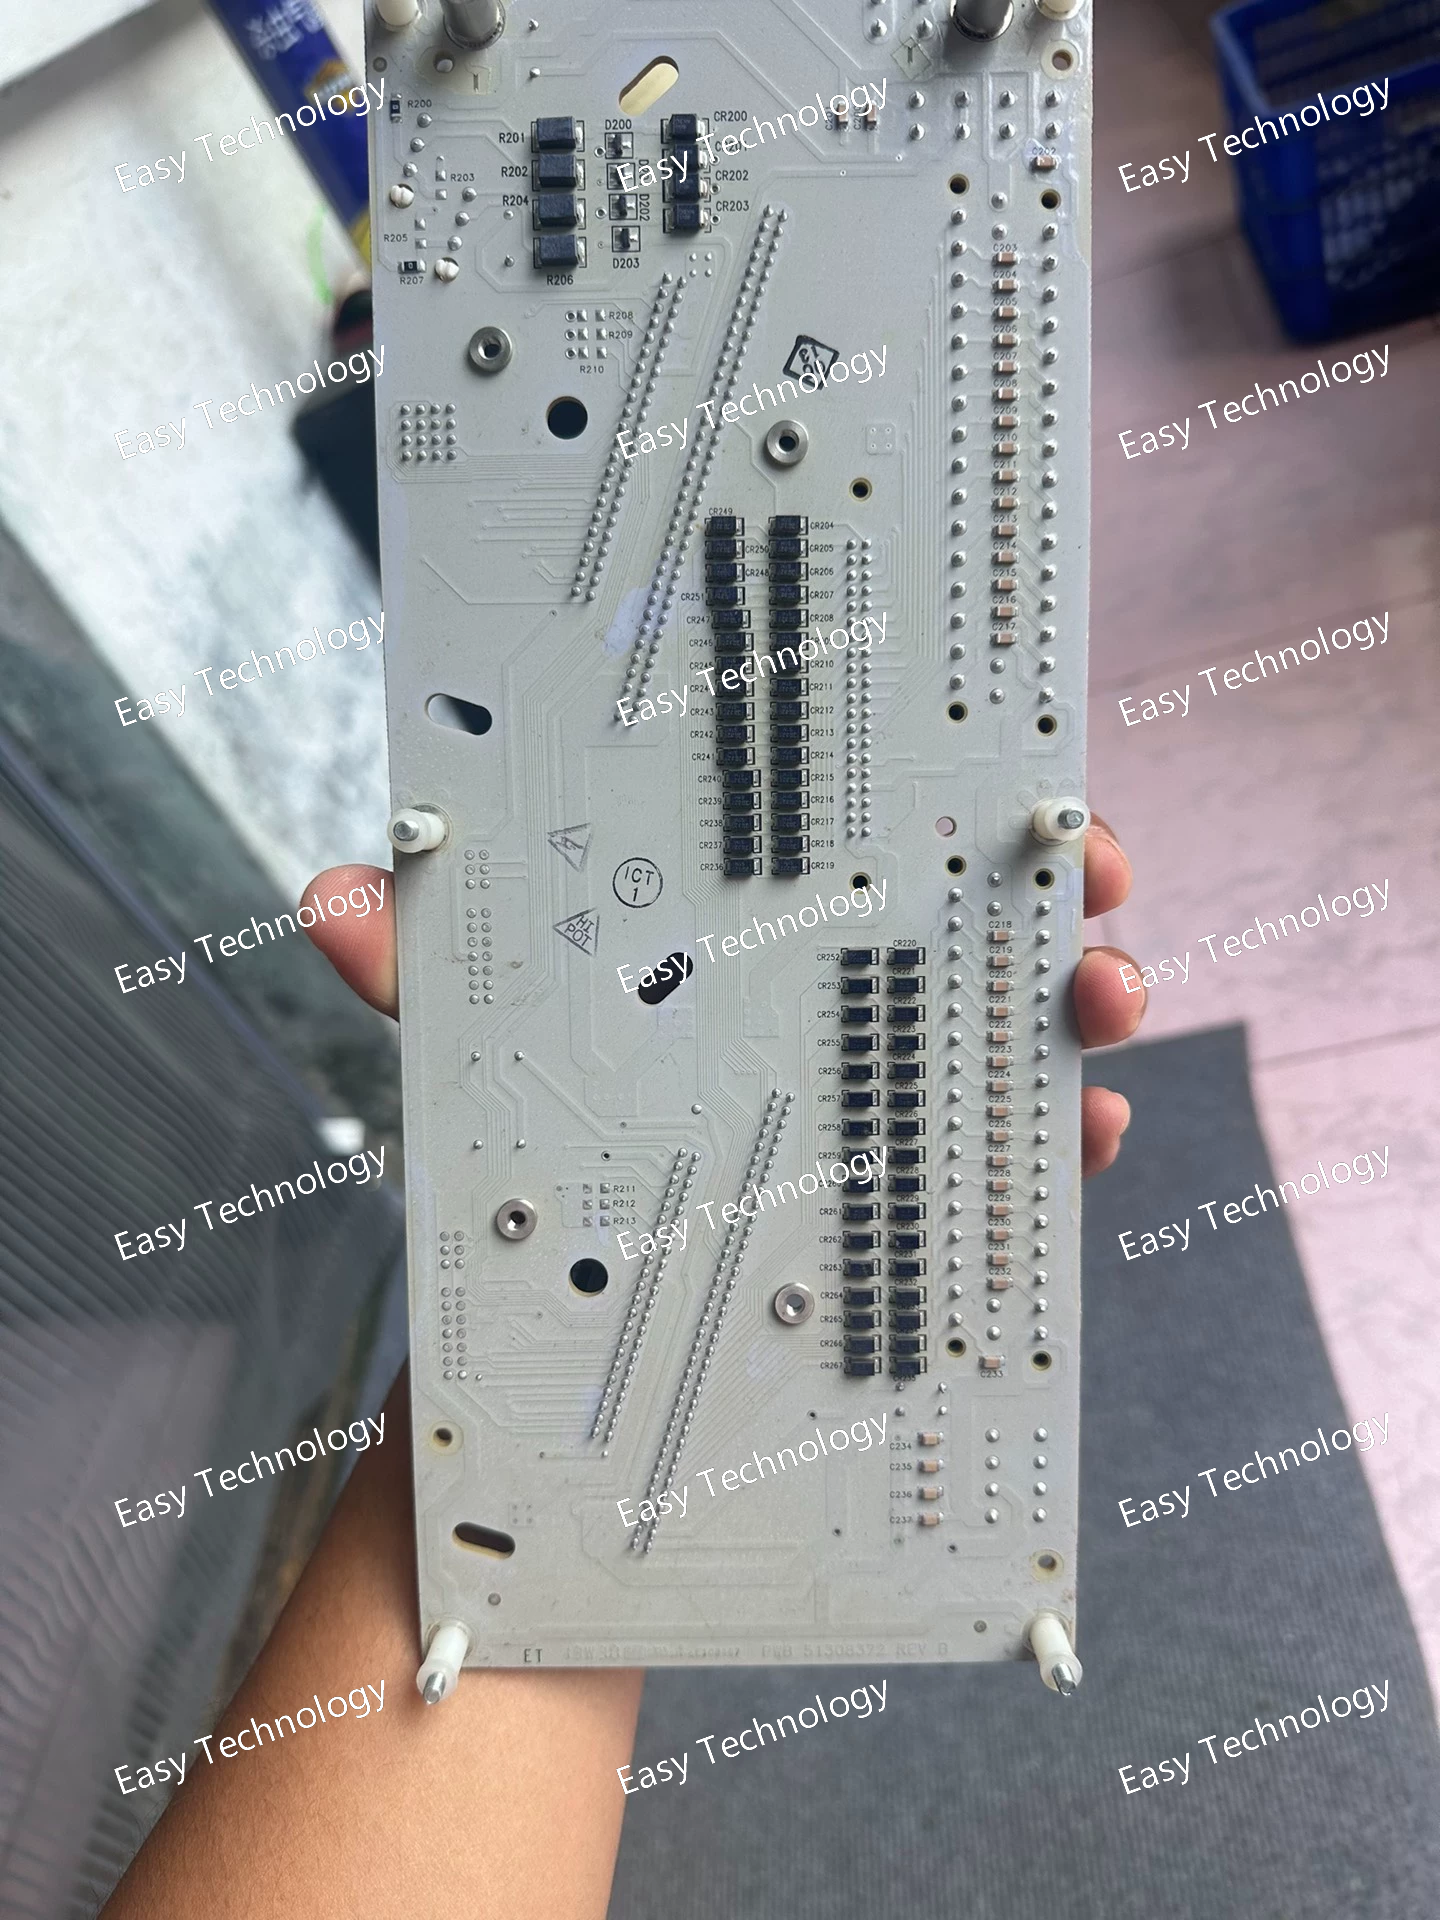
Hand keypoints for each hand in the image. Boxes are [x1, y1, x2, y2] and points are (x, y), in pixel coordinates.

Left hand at [302, 818, 1144, 1176]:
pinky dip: (1065, 1138)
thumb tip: (335, 897)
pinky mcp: (912, 1201)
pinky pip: (1014, 1157)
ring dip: (1081, 994)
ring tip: (1102, 994)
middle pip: (966, 911)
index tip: (981, 749)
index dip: (925, 781)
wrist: (555, 1353)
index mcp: (743, 937)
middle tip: (1082, 857)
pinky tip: (1087, 1132)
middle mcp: (828, 1003)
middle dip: (1048, 869)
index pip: (848, 832)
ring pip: (1012, 1023)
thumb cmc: (528, 1161)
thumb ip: (418, 973)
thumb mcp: (472, 1056)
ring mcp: (882, 1099)